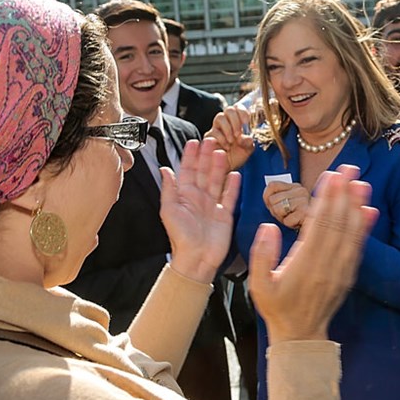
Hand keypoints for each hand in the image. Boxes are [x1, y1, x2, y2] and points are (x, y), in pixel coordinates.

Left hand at [159, 138, 239, 282]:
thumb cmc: (180, 237)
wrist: (196, 258)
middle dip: (206, 156)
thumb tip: (164, 169)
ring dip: (219, 166)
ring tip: (222, 152)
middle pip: (204, 172)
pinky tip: (235, 174)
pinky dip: (233, 186)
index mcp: (184, 196)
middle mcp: (199, 198)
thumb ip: (169, 189)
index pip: (187, 171)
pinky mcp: (225, 214)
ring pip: (217, 181)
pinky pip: (230, 197)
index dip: (190, 157)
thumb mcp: (169, 210)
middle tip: (211, 140)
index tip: (193, 142)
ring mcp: (212, 205)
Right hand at [205, 107, 254, 169]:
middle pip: (229, 109)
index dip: (243, 111)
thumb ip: (249, 142)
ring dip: (228, 128)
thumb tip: (246, 137)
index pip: (238, 108)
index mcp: (238, 123)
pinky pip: (213, 131)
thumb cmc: (237, 157)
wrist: (226, 169)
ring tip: (232, 141)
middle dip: (235, 120)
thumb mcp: (247, 150)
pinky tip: (226, 147)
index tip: (246, 121)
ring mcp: (217, 128)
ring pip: (220, 117)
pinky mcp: (209, 136)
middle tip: (238, 134)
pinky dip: (222, 139)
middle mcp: (227, 123)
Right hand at [248, 166, 378, 343]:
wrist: (301, 336)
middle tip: (350, 167)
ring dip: (357, 205)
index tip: (331, 176)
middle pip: (338, 222)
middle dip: (344, 193)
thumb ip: (262, 255)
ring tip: (362, 181)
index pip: (319, 223)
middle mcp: (326, 264)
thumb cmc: (276, 308)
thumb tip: (269, 226)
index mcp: (304, 263)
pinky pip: (358, 247)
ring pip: (351, 232)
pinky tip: (369, 211)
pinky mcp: (347, 274)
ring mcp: (340, 269)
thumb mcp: (258, 285)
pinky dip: (364, 228)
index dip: (327, 198)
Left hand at [263, 181, 310, 229]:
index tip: (273, 205)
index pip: (272, 185)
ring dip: (282, 218)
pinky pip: (287, 220)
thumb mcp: (288, 203)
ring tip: (293, 218)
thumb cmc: (300, 218)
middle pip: (272, 199)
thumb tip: (267, 198)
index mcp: (296, 187)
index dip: (267, 197)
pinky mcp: (306, 213)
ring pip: (277, 209)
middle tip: (287, 215)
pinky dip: (290, 224)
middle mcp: (301, 191)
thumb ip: (277, 197)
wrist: (320, 228)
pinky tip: (298, 222)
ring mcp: (304, 201)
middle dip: (275, 211)